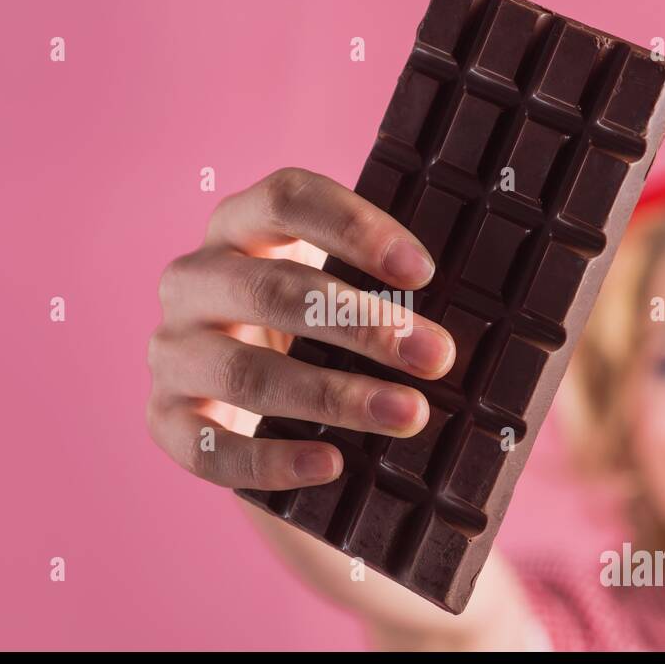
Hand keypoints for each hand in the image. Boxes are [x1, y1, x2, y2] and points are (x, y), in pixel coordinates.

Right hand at [147, 168, 455, 490]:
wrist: (258, 406)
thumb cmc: (323, 336)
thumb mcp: (346, 296)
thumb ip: (391, 289)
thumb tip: (499, 307)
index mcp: (241, 226)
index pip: (287, 198)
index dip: (355, 228)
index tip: (424, 270)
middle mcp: (193, 280)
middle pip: (273, 290)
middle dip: (362, 325)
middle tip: (438, 356)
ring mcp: (172, 352)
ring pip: (246, 374)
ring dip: (334, 397)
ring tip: (409, 415)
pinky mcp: (165, 420)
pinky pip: (210, 448)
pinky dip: (273, 460)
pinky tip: (332, 466)